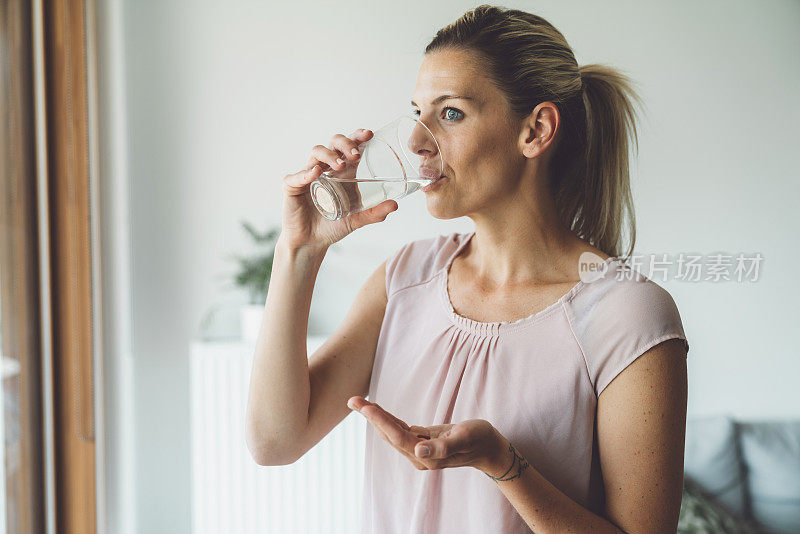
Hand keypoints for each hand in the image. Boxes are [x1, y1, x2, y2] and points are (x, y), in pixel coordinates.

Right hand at [279, 129, 398, 253]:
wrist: (311, 243)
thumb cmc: (332, 227)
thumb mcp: (357, 219)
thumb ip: (374, 213)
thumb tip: (395, 205)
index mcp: (341, 171)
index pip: (349, 146)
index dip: (357, 136)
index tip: (369, 134)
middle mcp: (325, 168)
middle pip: (333, 143)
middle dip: (345, 143)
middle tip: (356, 154)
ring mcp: (307, 175)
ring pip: (316, 153)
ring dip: (329, 156)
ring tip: (340, 166)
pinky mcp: (292, 186)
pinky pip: (297, 175)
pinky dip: (306, 172)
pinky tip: (316, 172)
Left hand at [347, 396, 511, 474]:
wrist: (488, 448)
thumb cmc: (479, 440)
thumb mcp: (465, 439)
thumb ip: (443, 447)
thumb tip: (419, 451)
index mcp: (427, 456)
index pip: (397, 436)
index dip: (380, 421)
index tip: (365, 407)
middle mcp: (419, 456)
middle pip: (389, 434)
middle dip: (371, 417)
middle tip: (353, 400)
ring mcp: (419, 451)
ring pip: (391, 432)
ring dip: (375, 418)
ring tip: (359, 403)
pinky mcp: (421, 444)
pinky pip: (399, 431)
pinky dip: (387, 420)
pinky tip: (377, 412)